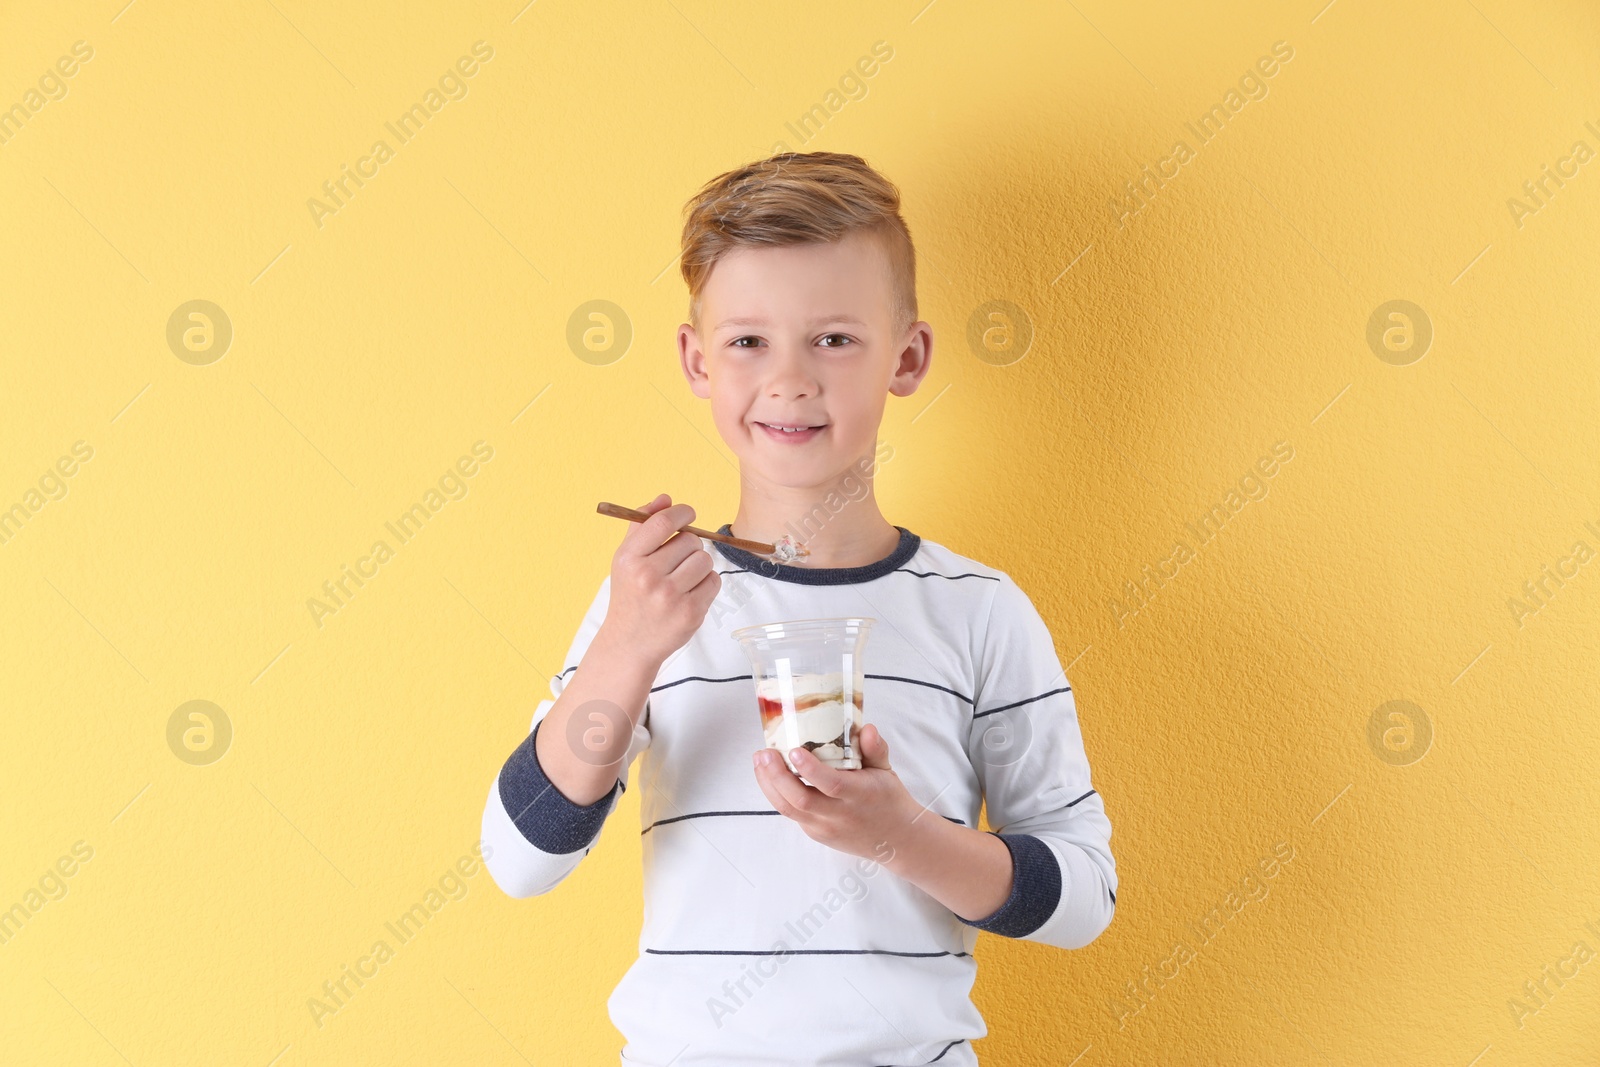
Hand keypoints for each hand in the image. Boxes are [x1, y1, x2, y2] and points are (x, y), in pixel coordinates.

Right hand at [600, 493, 720, 664]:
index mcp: (629, 558)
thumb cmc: (630, 594)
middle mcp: (647, 577)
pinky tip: (690, 593)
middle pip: (690, 540)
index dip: (682, 512)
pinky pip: (714, 582)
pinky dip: (706, 584)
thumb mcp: (625, 559)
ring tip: (684, 578)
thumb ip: (642, 525)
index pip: (664, 522)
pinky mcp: (690, 613)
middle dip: (690, 545)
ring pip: (705, 560)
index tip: (688, 513)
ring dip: (699, 565)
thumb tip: (665, 498)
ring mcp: (670, 597)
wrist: (629, 643)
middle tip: (678, 560)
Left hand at [751, 723, 925, 863]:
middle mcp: (840, 814)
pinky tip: (768, 776)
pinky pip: (792, 814)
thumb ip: (876, 749)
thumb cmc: (888, 799)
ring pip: (789, 809)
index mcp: (860, 795)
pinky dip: (777, 794)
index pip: (832, 784)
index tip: (794, 751)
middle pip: (801, 800)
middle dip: (777, 776)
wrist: (895, 840)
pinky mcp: (816, 834)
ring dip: (769, 785)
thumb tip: (866, 728)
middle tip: (764, 753)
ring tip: (759, 761)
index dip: (810, 769)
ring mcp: (825, 828)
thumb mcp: (887, 770)